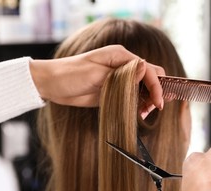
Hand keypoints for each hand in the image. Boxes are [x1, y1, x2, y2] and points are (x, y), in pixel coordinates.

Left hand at [29, 44, 164, 115]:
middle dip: (155, 92)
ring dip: (147, 100)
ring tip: (144, 113)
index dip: (156, 86)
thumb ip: (122, 73)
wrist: (52, 85)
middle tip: (153, 109)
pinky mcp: (114, 90)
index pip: (147, 69)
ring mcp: (119, 78)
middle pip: (150, 76)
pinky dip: (138, 104)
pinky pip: (132, 96)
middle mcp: (123, 65)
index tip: (158, 103)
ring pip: (143, 87)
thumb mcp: (96, 74)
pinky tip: (138, 113)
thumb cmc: (70, 75)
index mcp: (120, 56)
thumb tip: (145, 68)